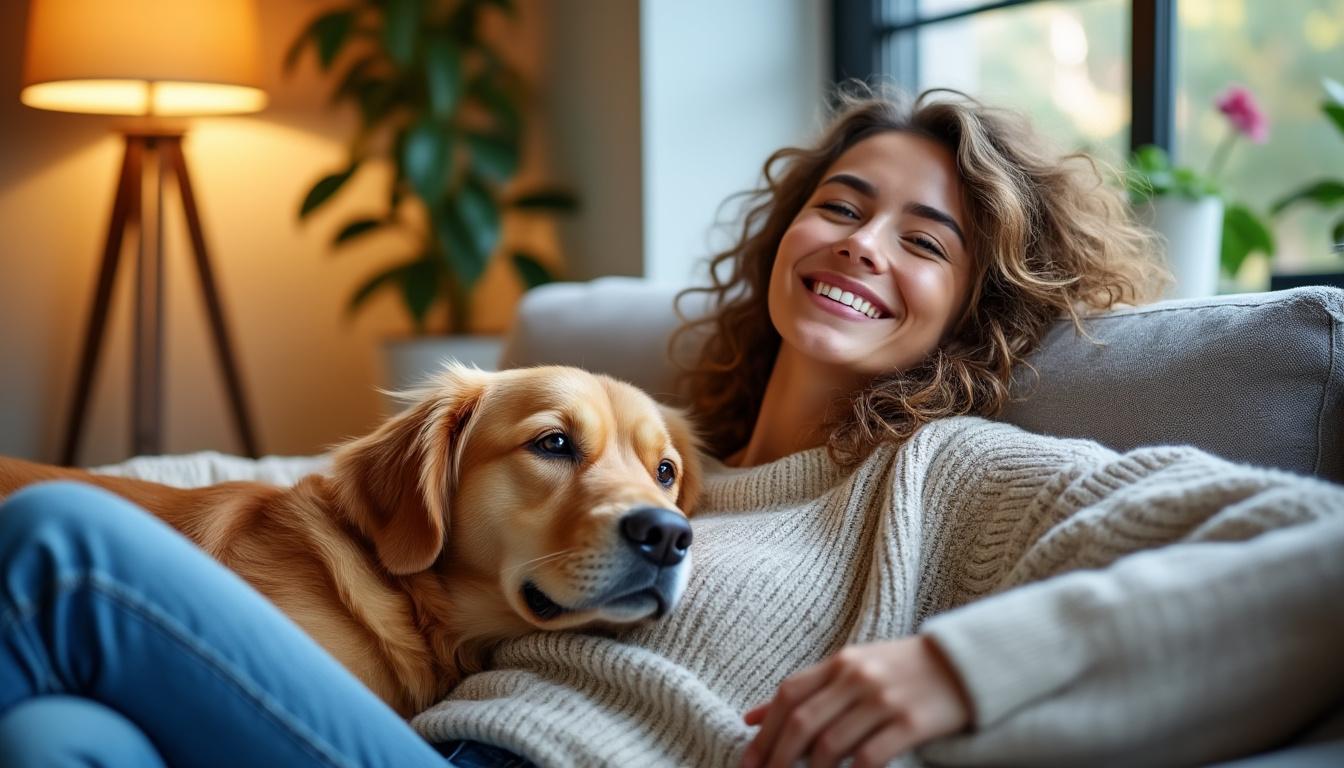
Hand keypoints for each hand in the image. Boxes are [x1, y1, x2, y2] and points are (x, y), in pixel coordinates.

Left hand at [741, 635, 971, 767]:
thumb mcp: (851, 668)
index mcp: (840, 662)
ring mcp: (884, 700)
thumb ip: (807, 691)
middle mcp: (857, 677)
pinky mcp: (911, 722)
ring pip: (831, 744)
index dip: (764, 731)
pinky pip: (870, 757)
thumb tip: (752, 717)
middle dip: (778, 759)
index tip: (750, 762)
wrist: (965, 663)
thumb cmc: (901, 670)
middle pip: (803, 723)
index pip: (789, 695)